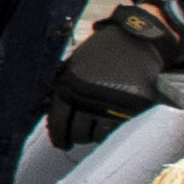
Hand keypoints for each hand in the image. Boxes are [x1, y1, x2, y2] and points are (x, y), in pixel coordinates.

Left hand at [42, 0, 183, 146]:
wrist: (138, 41)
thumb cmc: (103, 51)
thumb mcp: (75, 62)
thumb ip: (61, 85)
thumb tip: (46, 110)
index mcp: (70, 86)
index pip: (58, 122)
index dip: (59, 136)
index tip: (63, 142)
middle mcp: (88, 99)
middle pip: (78, 133)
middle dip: (78, 134)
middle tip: (82, 131)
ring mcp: (111, 107)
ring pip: (97, 136)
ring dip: (96, 133)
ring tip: (99, 124)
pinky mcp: (131, 111)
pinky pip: (118, 132)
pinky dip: (113, 130)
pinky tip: (112, 123)